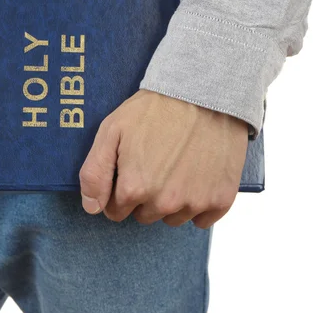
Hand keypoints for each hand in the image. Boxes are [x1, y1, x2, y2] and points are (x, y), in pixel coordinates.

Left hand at [79, 89, 248, 227]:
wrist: (203, 92)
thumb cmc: (155, 108)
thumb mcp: (111, 130)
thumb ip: (94, 173)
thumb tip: (92, 208)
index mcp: (135, 188)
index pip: (116, 211)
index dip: (121, 189)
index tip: (131, 167)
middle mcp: (165, 202)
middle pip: (145, 215)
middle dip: (145, 195)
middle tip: (155, 160)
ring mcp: (195, 202)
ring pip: (172, 218)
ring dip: (171, 199)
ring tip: (177, 164)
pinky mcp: (220, 199)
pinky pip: (202, 220)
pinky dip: (198, 202)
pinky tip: (197, 175)